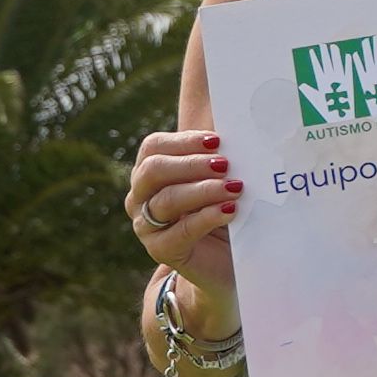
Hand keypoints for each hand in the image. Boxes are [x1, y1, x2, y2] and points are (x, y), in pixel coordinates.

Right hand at [128, 129, 240, 296]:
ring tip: (236, 187)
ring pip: (167, 200)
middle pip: (153, 170)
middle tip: (226, 165)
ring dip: (203, 190)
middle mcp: (141, 197)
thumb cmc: (222, 211)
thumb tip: (228, 114)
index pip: (154, 147)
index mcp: (149, 173)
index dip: (184, 141)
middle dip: (191, 164)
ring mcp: (146, 225)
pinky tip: (230, 209)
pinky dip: (207, 216)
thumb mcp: (219, 178)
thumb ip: (216, 151)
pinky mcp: (161, 250)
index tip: (217, 140)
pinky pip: (181, 230)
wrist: (226, 262)